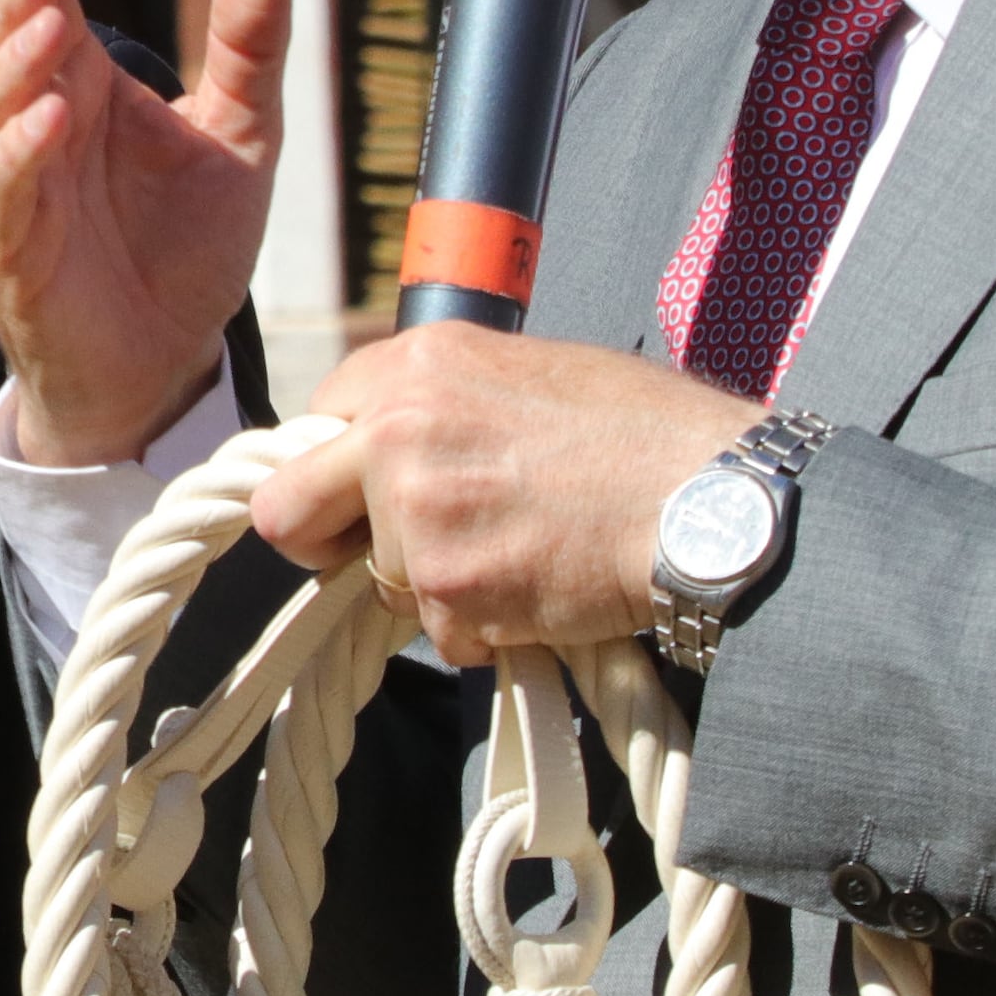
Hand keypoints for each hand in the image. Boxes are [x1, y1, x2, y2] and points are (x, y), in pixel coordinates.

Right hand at [0, 0, 288, 465]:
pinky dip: (19, 153)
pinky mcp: (7, 252)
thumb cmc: (186, 248)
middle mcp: (33, 128)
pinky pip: (0, 193)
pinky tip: (53, 119)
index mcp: (79, 89)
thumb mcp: (241, 137)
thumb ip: (249, 50)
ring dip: (13, 64)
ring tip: (54, 21)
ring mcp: (11, 190)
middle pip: (0, 44)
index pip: (40, 4)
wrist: (166, 366)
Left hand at [247, 326, 752, 666]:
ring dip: (439, 589)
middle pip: (287, 508)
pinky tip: (539, 590)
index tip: (362, 495)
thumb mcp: (527, 373)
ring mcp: (416, 511)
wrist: (708, 500)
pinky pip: (438, 632)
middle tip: (370, 557)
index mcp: (415, 363)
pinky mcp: (447, 586)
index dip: (339, 470)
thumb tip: (392, 445)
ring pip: (382, 580)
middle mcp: (397, 429)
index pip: (315, 422)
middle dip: (323, 542)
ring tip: (521, 556)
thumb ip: (443, 405)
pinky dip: (483, 629)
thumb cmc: (643, 435)